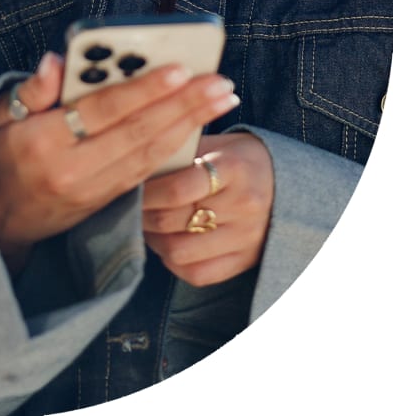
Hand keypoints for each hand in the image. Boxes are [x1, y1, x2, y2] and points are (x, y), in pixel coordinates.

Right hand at [0, 53, 239, 269]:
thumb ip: (30, 90)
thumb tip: (56, 61)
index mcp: (44, 142)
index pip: (103, 111)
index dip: (144, 89)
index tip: (180, 68)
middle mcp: (73, 170)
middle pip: (138, 132)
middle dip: (185, 105)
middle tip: (222, 82)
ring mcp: (92, 191)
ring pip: (150, 155)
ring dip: (190, 125)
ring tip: (222, 99)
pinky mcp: (105, 203)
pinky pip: (146, 172)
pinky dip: (175, 148)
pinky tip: (197, 127)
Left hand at [142, 132, 273, 285]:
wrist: (286, 182)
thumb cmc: (237, 158)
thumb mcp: (216, 144)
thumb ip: (180, 155)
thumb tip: (137, 169)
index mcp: (234, 169)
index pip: (179, 188)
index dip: (147, 191)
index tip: (131, 186)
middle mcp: (243, 206)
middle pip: (174, 221)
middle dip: (143, 214)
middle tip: (132, 205)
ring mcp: (246, 238)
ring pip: (181, 252)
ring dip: (155, 240)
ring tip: (148, 225)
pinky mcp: (246, 262)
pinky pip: (198, 275)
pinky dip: (174, 262)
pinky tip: (168, 244)